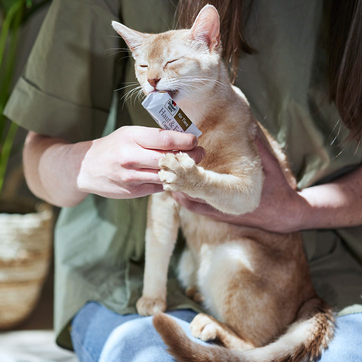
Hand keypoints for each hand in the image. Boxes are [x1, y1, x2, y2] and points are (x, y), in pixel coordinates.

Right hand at [77, 126, 203, 198]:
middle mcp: (131, 157)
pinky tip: (175, 176)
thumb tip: (182, 139)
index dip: (185, 140)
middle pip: (169, 158)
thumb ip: (152, 137)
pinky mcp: (133, 192)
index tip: (195, 140)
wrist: (86, 167)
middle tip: (200, 153)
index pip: (165, 139)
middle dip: (190, 156)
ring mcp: (131, 177)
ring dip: (182, 171)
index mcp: (131, 137)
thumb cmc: (112, 147)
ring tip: (191, 165)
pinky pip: (158, 187)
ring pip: (166, 176)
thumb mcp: (128, 134)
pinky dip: (170, 182)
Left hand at [172, 138, 308, 232]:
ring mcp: (220, 212)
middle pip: (192, 195)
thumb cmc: (278, 191)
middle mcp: (224, 205)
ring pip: (190, 202)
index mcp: (235, 194)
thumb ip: (260, 149)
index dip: (189, 175)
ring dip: (178, 188)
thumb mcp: (272, 168)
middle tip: (166, 166)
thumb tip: (249, 128)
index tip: (178, 162)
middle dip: (178, 180)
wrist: (284, 216)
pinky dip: (184, 197)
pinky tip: (175, 187)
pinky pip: (196, 207)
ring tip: (167, 173)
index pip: (204, 186)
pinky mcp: (219, 214)